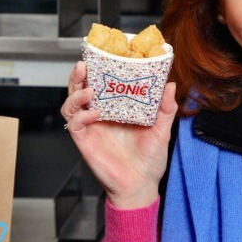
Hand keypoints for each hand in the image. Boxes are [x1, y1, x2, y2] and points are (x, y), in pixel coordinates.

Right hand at [60, 61, 178, 208]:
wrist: (141, 185)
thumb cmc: (150, 159)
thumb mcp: (162, 130)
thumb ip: (166, 109)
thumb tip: (171, 85)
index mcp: (116, 109)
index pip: (102, 84)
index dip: (97, 69)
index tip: (101, 55)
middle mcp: (101, 115)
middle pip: (81, 89)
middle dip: (78, 76)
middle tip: (83, 64)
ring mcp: (91, 127)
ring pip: (71, 104)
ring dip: (75, 93)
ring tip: (88, 89)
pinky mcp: (85, 141)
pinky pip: (75, 124)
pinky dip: (81, 115)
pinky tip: (94, 113)